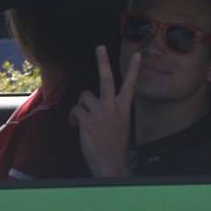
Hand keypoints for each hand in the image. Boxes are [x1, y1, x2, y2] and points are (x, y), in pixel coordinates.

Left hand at [71, 44, 136, 177]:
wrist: (111, 163)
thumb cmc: (115, 146)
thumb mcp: (120, 125)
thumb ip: (111, 112)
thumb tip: (94, 105)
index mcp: (124, 108)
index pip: (130, 84)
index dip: (133, 69)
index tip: (137, 55)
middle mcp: (113, 106)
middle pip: (107, 79)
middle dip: (103, 61)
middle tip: (100, 48)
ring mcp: (100, 112)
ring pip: (84, 97)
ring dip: (81, 107)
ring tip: (82, 120)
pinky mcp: (87, 119)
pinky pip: (75, 110)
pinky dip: (73, 118)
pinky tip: (76, 127)